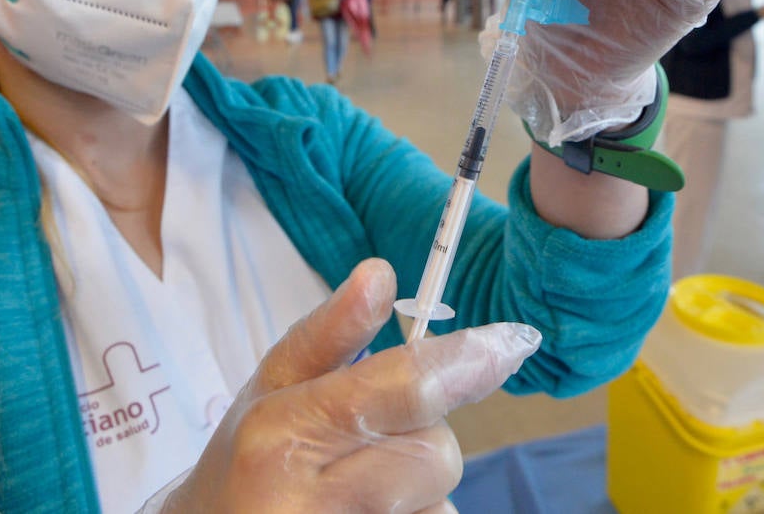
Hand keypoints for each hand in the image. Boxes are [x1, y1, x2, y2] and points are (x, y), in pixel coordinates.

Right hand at [164, 259, 540, 512]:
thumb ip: (330, 334)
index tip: (515, 342)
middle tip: (369, 441)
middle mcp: (314, 495)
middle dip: (423, 438)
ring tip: (355, 490)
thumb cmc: (248, 461)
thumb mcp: (272, 388)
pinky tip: (367, 513)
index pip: (403, 386)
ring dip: (417, 489)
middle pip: (436, 451)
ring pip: (440, 499)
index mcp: (288, 428)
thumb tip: (379, 273)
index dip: (468, 361)